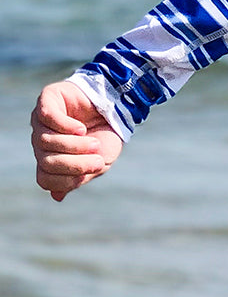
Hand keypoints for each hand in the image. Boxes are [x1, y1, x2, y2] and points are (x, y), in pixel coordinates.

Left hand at [31, 81, 123, 201]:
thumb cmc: (106, 136)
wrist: (117, 108)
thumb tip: (55, 196)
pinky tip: (81, 129)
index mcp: (50, 159)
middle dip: (75, 163)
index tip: (95, 170)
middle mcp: (41, 142)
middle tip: (98, 159)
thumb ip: (78, 178)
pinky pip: (47, 118)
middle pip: (46, 162)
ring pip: (45, 141)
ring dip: (75, 145)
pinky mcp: (47, 100)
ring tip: (94, 142)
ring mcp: (41, 121)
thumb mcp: (98, 162)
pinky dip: (66, 127)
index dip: (69, 180)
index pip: (45, 179)